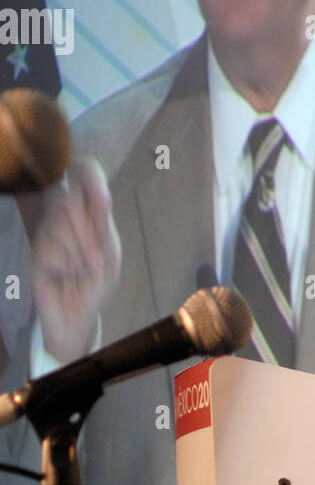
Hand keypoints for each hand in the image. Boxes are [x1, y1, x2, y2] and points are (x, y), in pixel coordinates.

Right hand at [31, 157, 121, 362]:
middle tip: (94, 257)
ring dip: (78, 251)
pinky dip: (65, 263)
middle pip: (70, 200)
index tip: (84, 168)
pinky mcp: (36, 254)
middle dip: (86, 230)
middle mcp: (64, 219)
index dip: (85, 171)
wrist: (78, 316)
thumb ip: (101, 219)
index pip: (84, 180)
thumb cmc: (96, 282)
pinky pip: (51, 247)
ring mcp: (47, 235)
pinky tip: (66, 275)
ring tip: (79, 270)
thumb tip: (99, 188)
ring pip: (60, 224)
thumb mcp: (109, 251)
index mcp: (88, 214)